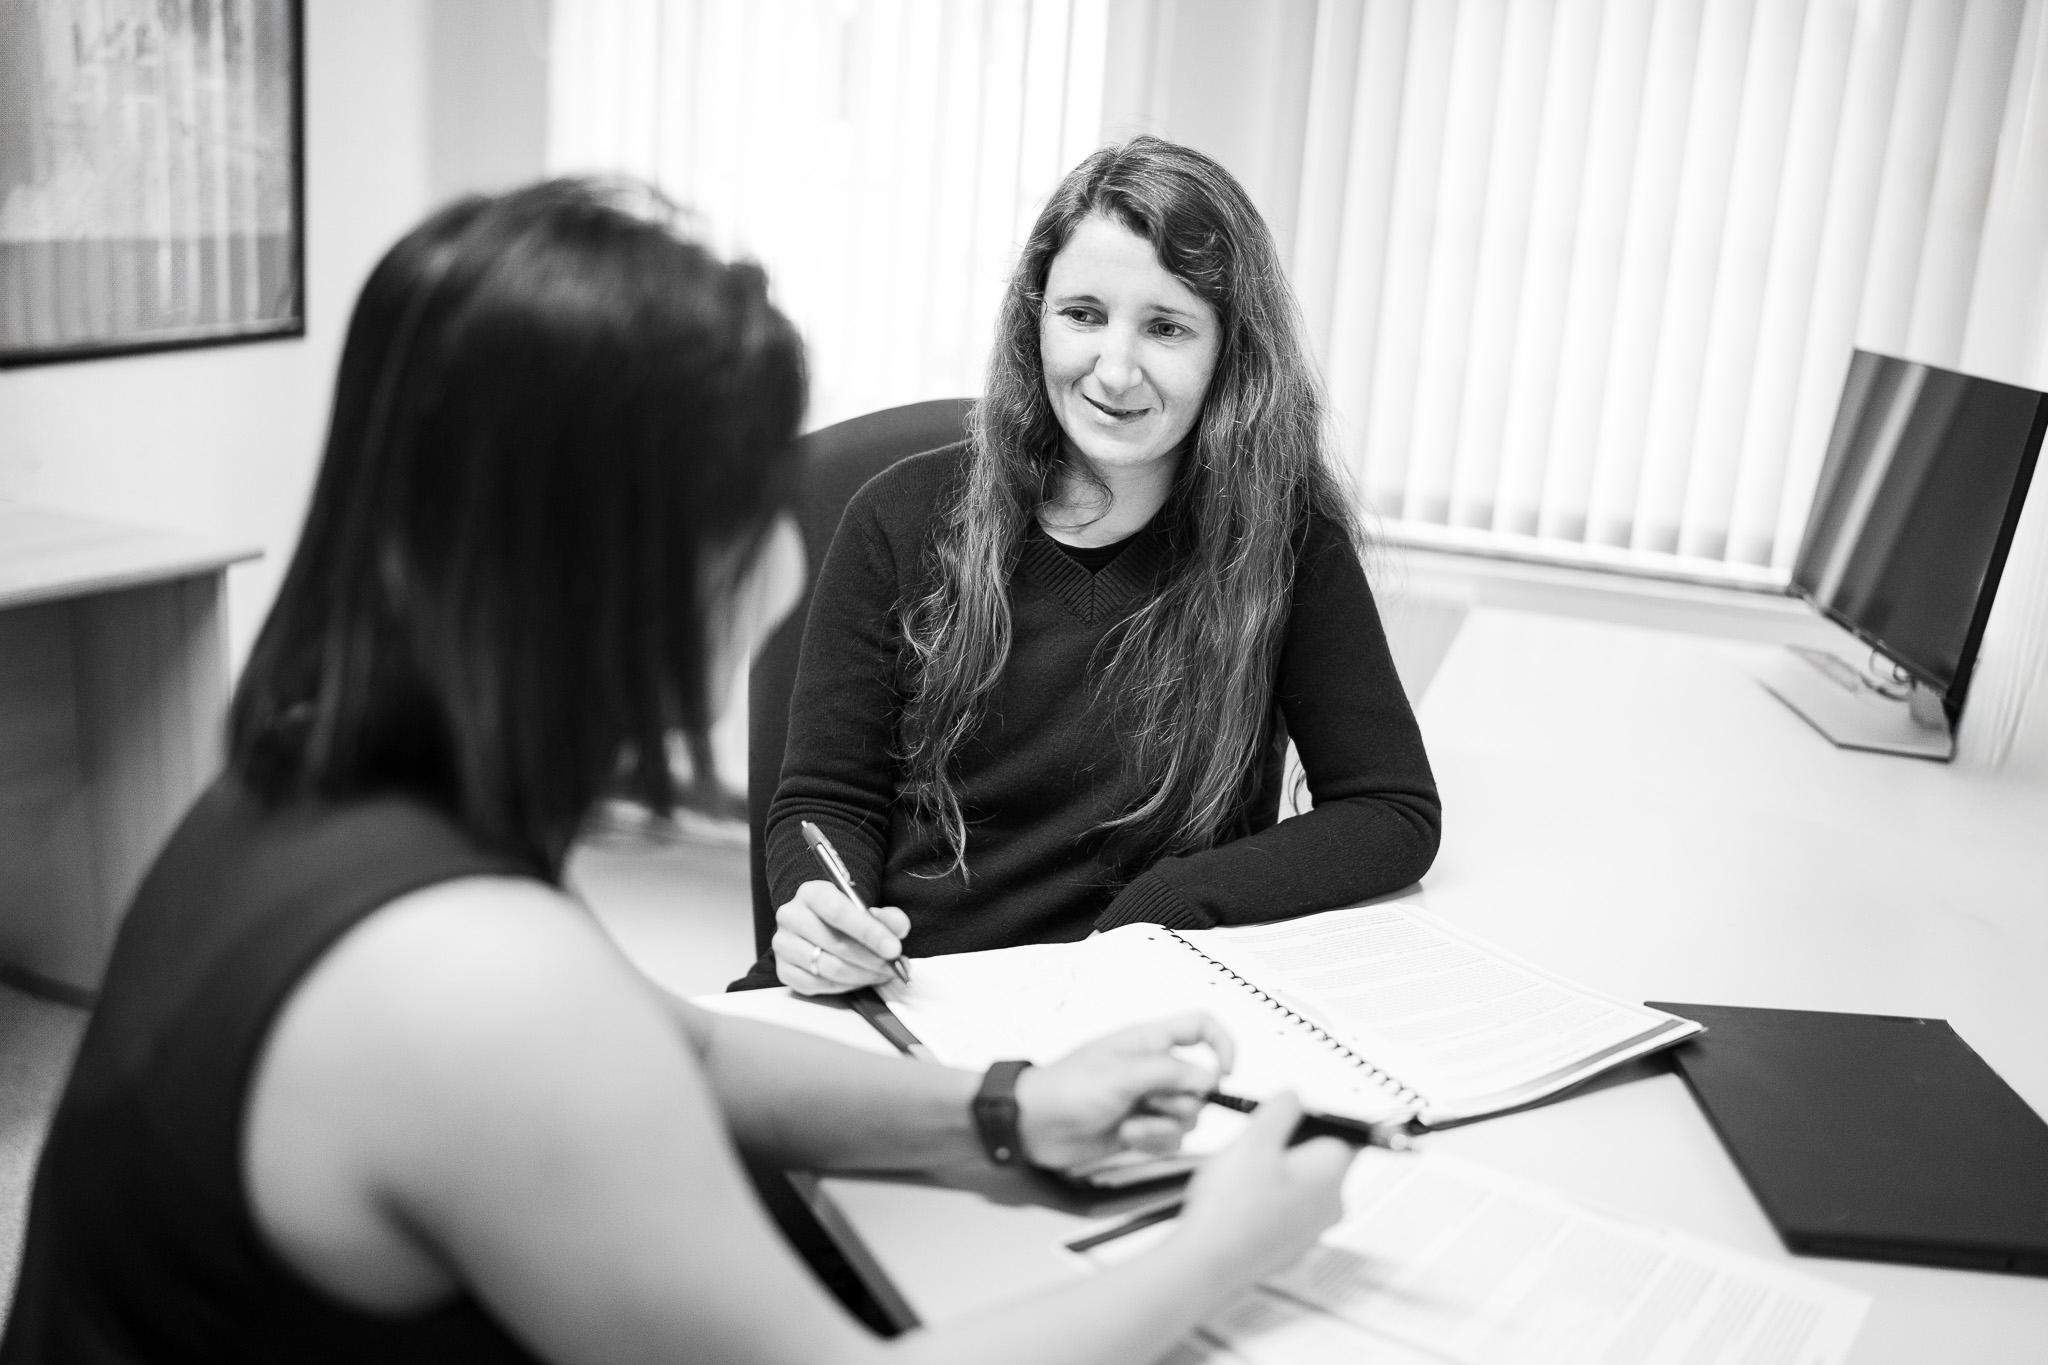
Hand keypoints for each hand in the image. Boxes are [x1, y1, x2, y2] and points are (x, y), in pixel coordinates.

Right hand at [772, 880, 910, 995]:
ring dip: (862, 975)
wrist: (817, 924)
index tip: (893, 948)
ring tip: (881, 974)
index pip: (839, 912)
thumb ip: (886, 916)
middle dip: (872, 959)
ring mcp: (784, 944)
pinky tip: (859, 979)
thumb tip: (900, 928)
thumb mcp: (864, 908)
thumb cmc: (841, 917)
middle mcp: (791, 916)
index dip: (870, 932)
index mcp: (811, 893)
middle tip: (893, 967)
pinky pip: (818, 985)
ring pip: (829, 968)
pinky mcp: (783, 969)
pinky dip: (844, 986)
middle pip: (836, 944)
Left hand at [1012, 1014, 1236, 1170]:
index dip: (1221, 1045)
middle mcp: (1153, 1069)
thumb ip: (1170, 1073)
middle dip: (1181, 1101)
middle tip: (1152, 1104)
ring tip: (1132, 1125)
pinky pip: (1170, 1139)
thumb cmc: (1067, 1088)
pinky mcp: (1141, 1129)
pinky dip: (1154, 1142)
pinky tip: (1128, 1137)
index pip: (1200, 1027)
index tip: (1224, 1072)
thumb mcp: (1122, 1074)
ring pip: (1187, 1116)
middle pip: (1198, 1083)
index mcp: (1149, 1042)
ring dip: (1164, 1127)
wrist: (1035, 1125)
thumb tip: (1209, 1077)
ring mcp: (1147, 1101)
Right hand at [1174, 1092, 1352, 1282]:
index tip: (1289, 1119)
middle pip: (1321, 1159)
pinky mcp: (1293, 1248)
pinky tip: (1239, 1204)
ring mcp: (1313, 1230)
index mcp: (1331, 1172)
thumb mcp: (1254, 1138)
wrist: (1208, 1261)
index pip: (1345, 1133)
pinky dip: (1268, 1204)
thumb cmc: (1232, 1205)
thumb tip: (1295, 1098)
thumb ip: (1281, 1108)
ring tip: (1240, 1178)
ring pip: (1302, 1186)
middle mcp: (1332, 1204)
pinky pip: (1287, 1213)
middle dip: (1290, 1148)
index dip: (1315, 1120)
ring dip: (1277, 1176)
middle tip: (1254, 1148)